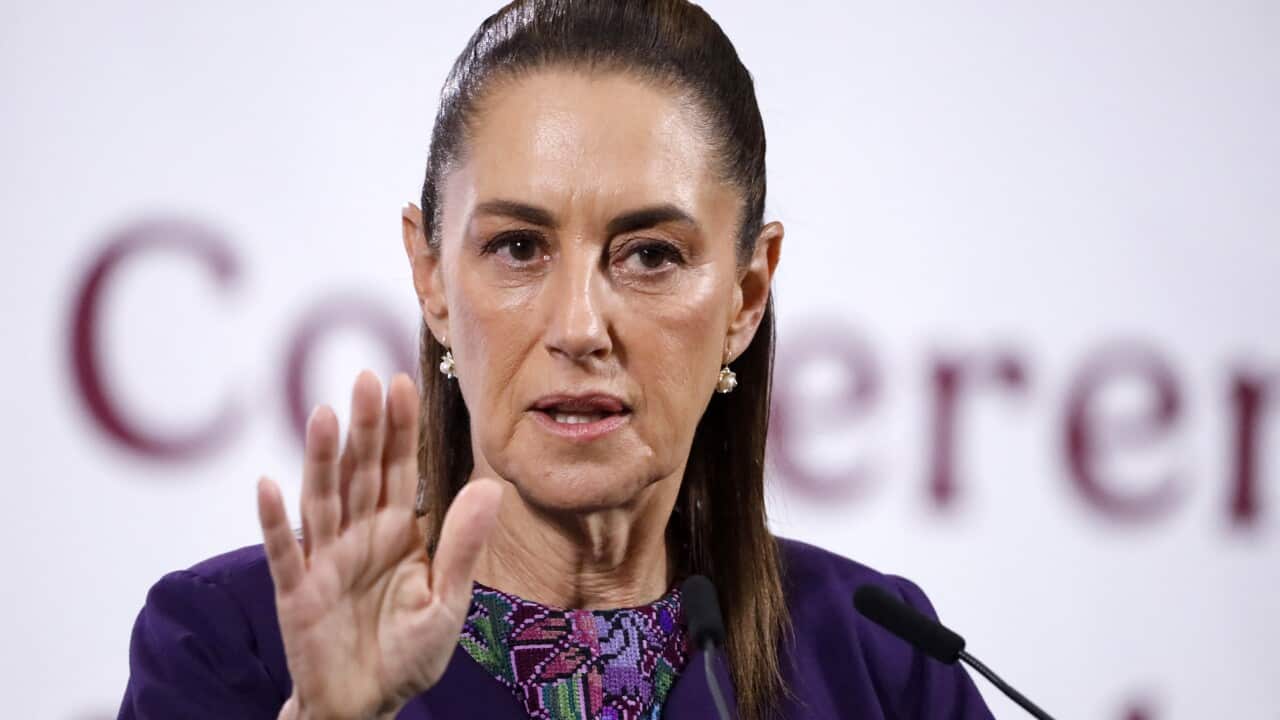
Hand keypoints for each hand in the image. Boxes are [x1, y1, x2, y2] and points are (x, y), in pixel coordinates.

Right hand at [256, 370, 501, 719]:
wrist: (367, 704)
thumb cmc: (408, 652)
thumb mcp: (447, 601)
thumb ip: (461, 544)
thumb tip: (490, 486)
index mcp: (398, 532)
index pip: (400, 469)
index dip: (399, 428)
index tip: (401, 381)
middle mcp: (359, 535)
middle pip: (361, 472)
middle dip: (365, 427)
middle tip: (365, 378)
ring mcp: (325, 560)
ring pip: (322, 500)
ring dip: (320, 459)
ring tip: (322, 414)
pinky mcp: (297, 592)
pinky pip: (286, 552)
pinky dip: (276, 522)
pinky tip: (268, 485)